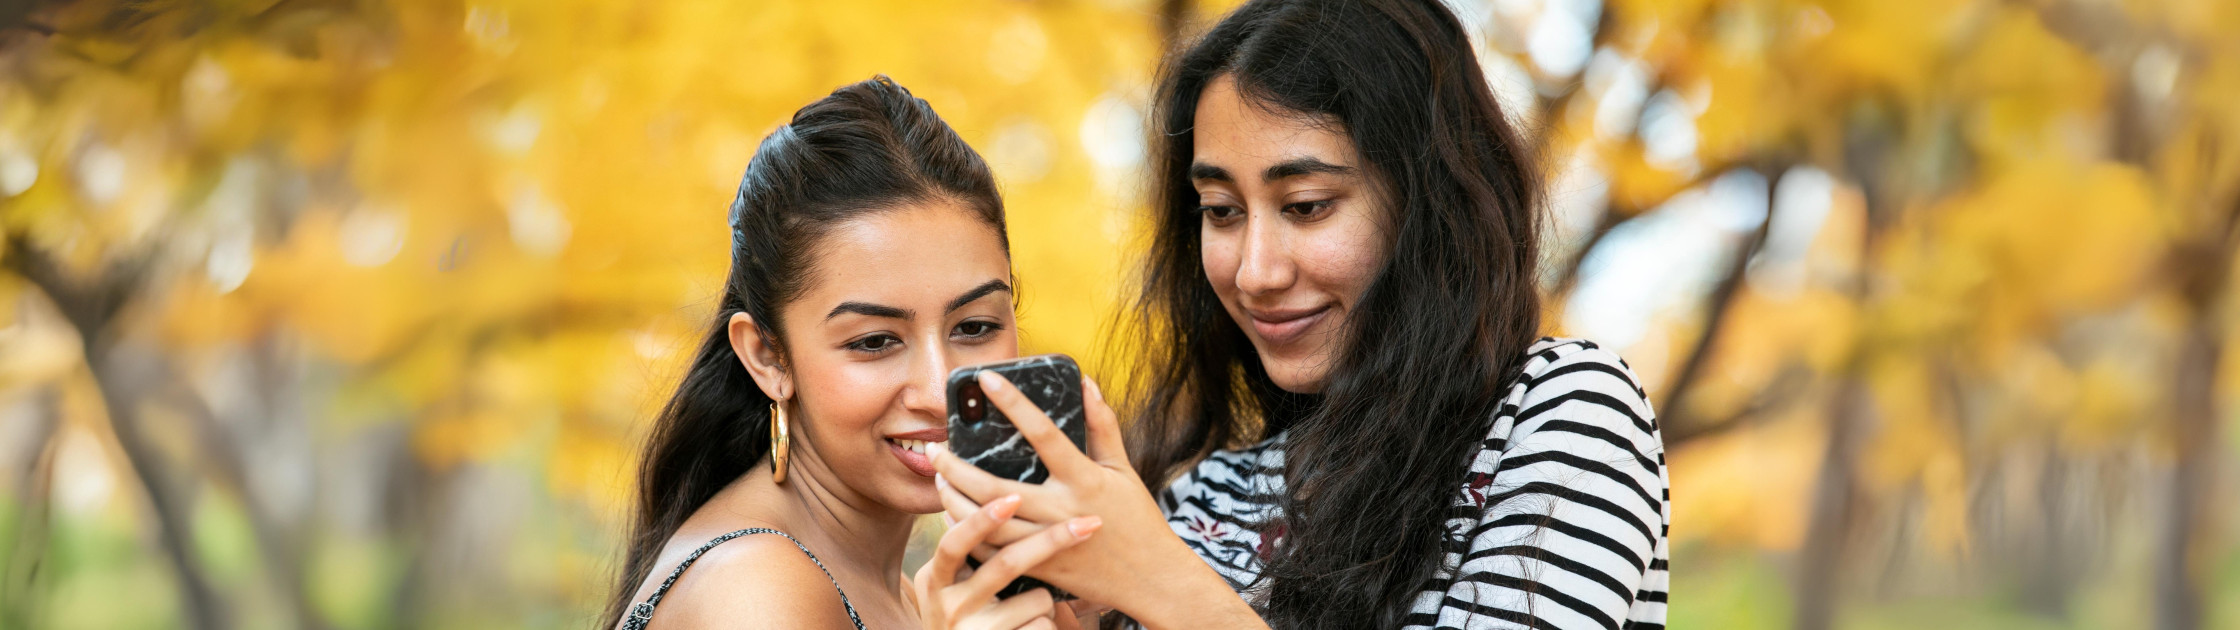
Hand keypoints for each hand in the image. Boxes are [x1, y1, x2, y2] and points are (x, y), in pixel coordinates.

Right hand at [914, 493, 1101, 629]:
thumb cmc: (967, 617)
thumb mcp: (952, 587)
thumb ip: (961, 555)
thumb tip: (981, 499)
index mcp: (935, 580)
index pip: (955, 543)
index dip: (982, 520)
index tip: (1013, 497)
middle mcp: (949, 605)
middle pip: (1006, 565)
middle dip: (1051, 541)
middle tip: (1088, 523)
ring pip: (1038, 598)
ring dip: (1046, 601)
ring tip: (1030, 613)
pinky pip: (1045, 624)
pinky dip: (1049, 624)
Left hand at [930, 373, 1264, 628]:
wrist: (1151, 578)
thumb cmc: (1138, 519)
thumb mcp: (1123, 469)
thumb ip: (1103, 426)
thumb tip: (1086, 384)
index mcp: (1084, 480)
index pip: (1043, 433)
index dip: (1014, 403)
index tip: (987, 379)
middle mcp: (1062, 511)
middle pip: (994, 489)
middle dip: (955, 468)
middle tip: (935, 449)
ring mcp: (1048, 543)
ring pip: (986, 524)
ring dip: (953, 501)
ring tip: (938, 481)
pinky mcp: (1040, 567)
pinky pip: (993, 552)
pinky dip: (969, 533)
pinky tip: (955, 516)